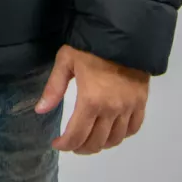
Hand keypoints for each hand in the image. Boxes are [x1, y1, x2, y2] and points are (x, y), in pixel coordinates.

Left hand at [34, 44, 149, 153]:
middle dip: (81, 147)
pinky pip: (133, 128)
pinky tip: (112, 131)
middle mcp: (111, 110)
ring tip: (90, 139)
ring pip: (115, 139)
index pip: (76, 135)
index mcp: (91, 101)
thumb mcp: (66, 61)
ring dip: (101, 144)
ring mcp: (129, 108)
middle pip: (96, 142)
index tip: (57, 144)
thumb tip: (40, 111)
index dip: (65, 145)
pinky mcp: (141, 102)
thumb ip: (54, 88)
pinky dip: (122, 135)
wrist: (123, 33)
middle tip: (72, 143)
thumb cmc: (90, 46)